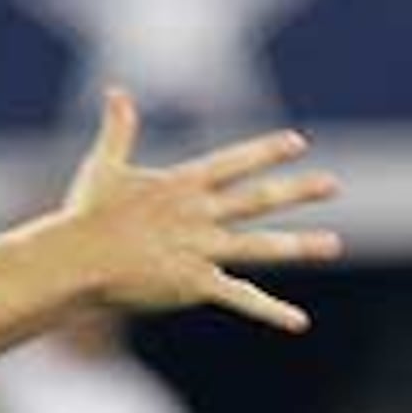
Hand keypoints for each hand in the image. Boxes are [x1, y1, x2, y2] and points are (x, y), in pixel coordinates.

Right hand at [50, 88, 340, 333]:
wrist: (78, 259)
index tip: (298, 142)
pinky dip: (271, 311)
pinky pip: (241, 298)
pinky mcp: (196, 283)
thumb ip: (118, 128)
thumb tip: (114, 90)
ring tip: (333, 244)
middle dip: (298, 191)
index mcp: (182, 186)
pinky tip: (299, 322)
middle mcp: (200, 215)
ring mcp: (202, 249)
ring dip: (299, 246)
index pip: (233, 163)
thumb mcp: (104, 165)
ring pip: (260, 247)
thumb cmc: (86, 215)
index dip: (266, 152)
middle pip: (258, 200)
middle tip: (332, 185)